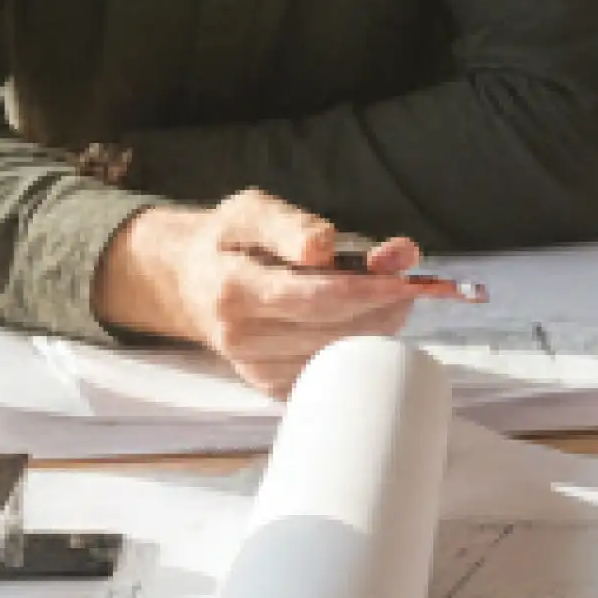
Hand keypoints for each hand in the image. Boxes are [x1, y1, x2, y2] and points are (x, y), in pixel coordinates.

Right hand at [100, 188, 461, 394]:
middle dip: (380, 309)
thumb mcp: (253, 212)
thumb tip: (326, 247)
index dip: (366, 290)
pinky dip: (353, 350)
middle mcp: (238, 335)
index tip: (404, 278)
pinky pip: (326, 375)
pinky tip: (361, 323)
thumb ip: (296, 225)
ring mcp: (252, 367)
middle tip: (409, 286)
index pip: (312, 297)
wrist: (188, 281)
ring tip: (390, 300)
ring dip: (373, 330)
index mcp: (233, 288)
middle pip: (331, 331)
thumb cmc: (231, 240)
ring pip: (334, 357)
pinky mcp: (267, 385)